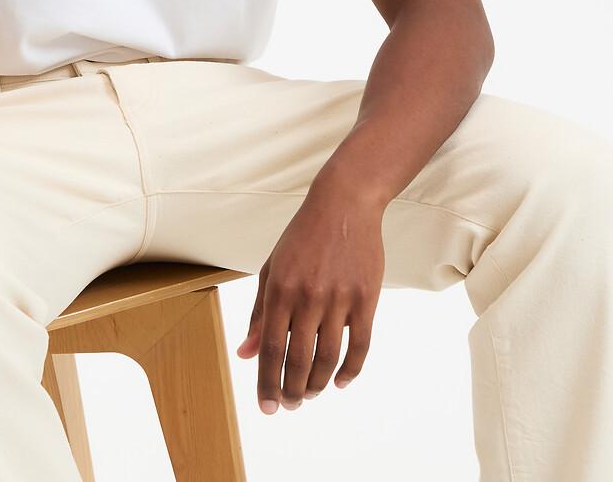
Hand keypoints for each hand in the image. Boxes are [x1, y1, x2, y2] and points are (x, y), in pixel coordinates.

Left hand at [235, 176, 385, 411]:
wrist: (344, 205)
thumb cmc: (303, 237)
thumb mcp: (272, 268)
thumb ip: (259, 312)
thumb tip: (246, 353)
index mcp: (280, 289)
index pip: (271, 349)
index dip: (267, 383)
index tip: (267, 408)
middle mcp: (308, 297)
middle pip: (298, 360)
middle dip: (291, 391)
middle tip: (289, 405)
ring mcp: (339, 299)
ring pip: (328, 359)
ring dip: (317, 384)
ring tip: (309, 393)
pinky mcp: (366, 299)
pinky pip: (359, 346)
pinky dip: (350, 371)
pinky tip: (339, 382)